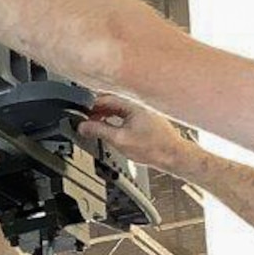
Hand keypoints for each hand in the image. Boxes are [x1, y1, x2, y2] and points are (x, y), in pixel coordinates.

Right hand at [77, 94, 192, 173]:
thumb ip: (99, 130)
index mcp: (131, 104)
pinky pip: (126, 116)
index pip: (103, 98)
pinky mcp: (146, 120)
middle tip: (85, 122)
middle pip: (110, 102)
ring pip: (118, 109)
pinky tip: (113, 131)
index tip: (79, 114)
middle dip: (96, 111)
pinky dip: (116, 121)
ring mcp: (143, 112)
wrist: (174, 156)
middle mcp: (138, 104)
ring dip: (105, 116)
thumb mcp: (119, 140)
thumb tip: (83, 126)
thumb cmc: (154, 148)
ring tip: (97, 128)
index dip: (89, 106)